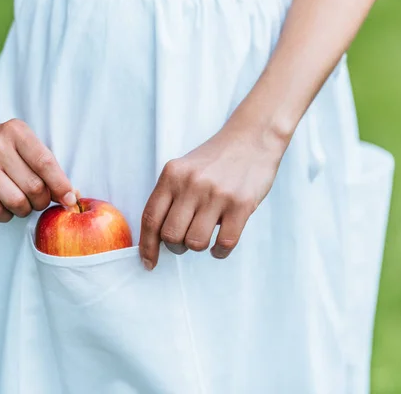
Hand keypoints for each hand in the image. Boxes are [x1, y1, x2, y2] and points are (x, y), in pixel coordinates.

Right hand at [0, 117, 76, 221]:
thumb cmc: (7, 148)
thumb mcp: (27, 145)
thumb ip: (49, 168)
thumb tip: (71, 196)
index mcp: (16, 131)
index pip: (45, 163)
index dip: (61, 185)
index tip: (70, 199)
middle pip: (33, 187)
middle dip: (42, 200)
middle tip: (39, 199)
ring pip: (16, 202)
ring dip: (25, 209)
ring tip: (22, 202)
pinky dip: (6, 215)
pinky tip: (4, 204)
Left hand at [138, 117, 286, 270]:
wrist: (253, 138)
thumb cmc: (216, 159)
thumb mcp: (184, 169)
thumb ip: (170, 197)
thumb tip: (155, 238)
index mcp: (172, 175)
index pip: (151, 218)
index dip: (147, 246)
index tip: (149, 261)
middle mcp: (192, 184)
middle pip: (171, 235)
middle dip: (176, 247)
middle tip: (184, 242)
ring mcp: (217, 194)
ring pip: (195, 242)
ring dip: (199, 247)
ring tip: (206, 236)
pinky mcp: (241, 204)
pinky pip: (224, 243)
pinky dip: (219, 252)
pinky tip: (220, 245)